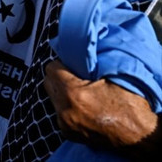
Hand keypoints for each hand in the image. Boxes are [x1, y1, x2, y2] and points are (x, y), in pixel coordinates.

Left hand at [44, 60, 160, 155]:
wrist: (140, 136)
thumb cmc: (130, 106)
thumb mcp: (112, 78)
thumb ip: (89, 66)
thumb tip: (77, 54)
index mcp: (74, 93)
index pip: (52, 68)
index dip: (62, 64)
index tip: (71, 64)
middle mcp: (65, 109)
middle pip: (49, 83)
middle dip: (60, 77)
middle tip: (75, 76)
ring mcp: (65, 123)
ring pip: (53, 99)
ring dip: (63, 93)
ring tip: (81, 93)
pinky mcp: (68, 132)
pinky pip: (59, 113)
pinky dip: (67, 108)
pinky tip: (83, 107)